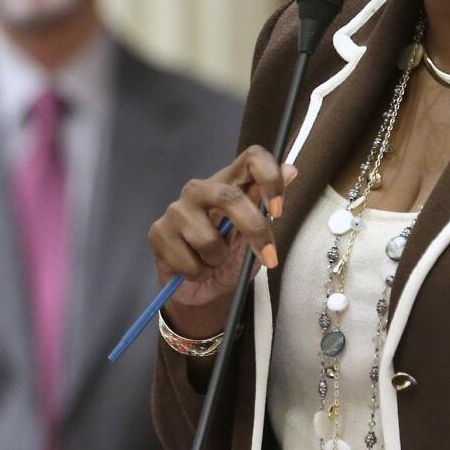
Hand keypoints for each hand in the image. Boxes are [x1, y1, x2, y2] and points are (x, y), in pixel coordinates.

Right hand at [148, 145, 297, 337]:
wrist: (202, 291)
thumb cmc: (230, 258)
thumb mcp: (256, 235)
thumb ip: (267, 202)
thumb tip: (291, 169)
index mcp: (229, 183)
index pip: (251, 158)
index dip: (268, 177)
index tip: (278, 209)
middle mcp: (201, 189)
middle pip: (229, 196)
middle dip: (252, 230)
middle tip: (268, 258)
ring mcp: (176, 209)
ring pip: (208, 238)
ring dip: (218, 260)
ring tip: (212, 262)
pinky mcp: (158, 231)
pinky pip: (188, 260)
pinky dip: (197, 273)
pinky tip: (192, 268)